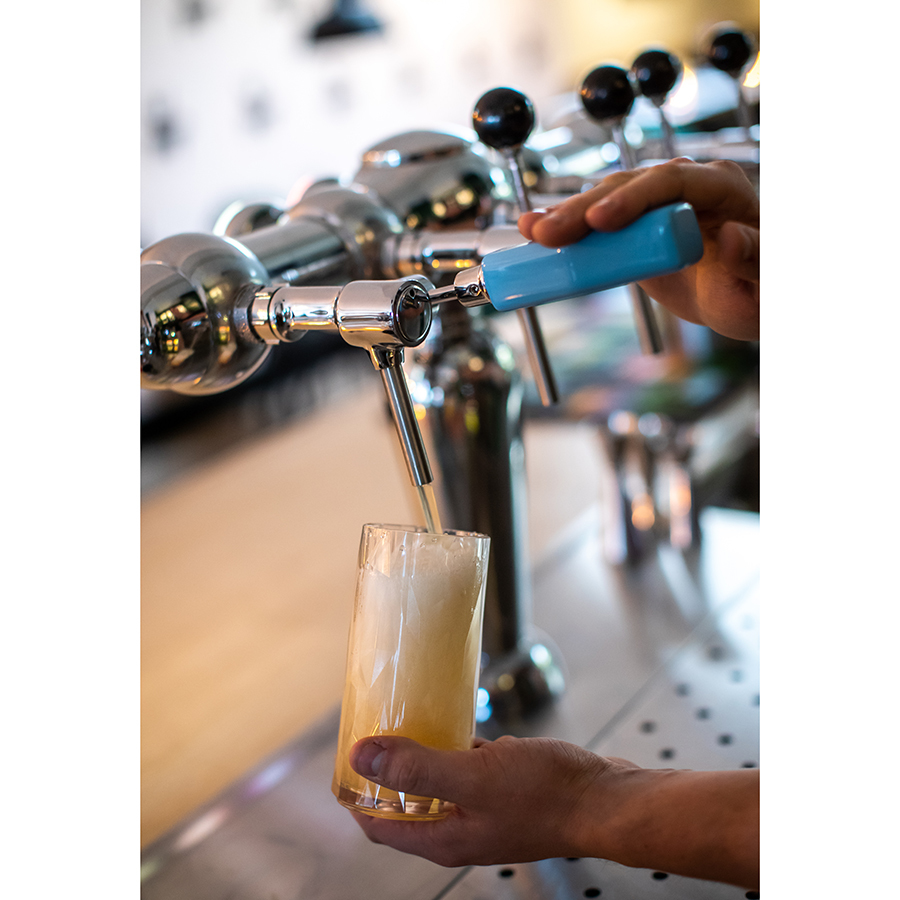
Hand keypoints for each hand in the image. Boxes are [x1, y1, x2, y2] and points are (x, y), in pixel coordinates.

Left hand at [348, 734, 635, 866]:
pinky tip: (458, 725)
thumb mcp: (473, 777)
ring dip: (419, 757)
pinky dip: (454, 749)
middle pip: (404, 804)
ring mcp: (483, 810)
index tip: (347, 759)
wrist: (603, 798)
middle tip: (375, 731)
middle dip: (385, 772)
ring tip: (408, 721)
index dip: (356, 794)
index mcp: (444, 837)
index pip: (379, 825)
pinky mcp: (504, 791)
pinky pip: (466, 770)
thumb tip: (362, 756)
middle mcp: (460, 828)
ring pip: (436, 784)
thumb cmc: (546, 796)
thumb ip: (417, 768)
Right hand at [518, 158, 759, 340]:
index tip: (600, 221)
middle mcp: (685, 187)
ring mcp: (655, 207)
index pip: (672, 181)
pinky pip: (597, 224)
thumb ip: (755, 258)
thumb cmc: (762, 291)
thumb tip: (730, 235)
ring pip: (606, 200)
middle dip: (585, 209)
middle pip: (628, 187)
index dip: (633, 198)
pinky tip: (535, 231)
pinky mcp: (634, 229)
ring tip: (532, 231)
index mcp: (720, 188)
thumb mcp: (765, 283)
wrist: (744, 298)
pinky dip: (568, 227)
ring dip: (568, 215)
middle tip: (548, 234)